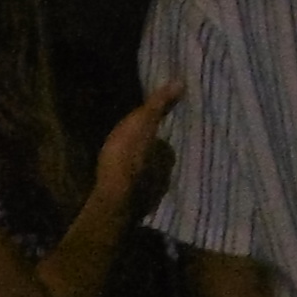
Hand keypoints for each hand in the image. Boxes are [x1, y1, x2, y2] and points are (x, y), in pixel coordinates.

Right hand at [89, 84, 181, 226]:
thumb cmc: (127, 156)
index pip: (166, 148)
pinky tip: (120, 193)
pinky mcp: (136, 213)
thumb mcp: (142, 121)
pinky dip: (131, 196)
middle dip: (150, 163)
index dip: (156, 143)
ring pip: (149, 185)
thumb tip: (182, 83)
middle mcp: (165, 179)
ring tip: (126, 176)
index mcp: (167, 157)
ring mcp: (151, 198)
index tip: (145, 140)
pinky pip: (136, 201)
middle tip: (134, 157)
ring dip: (141, 180)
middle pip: (159, 168)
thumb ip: (159, 105)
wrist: (114, 198)